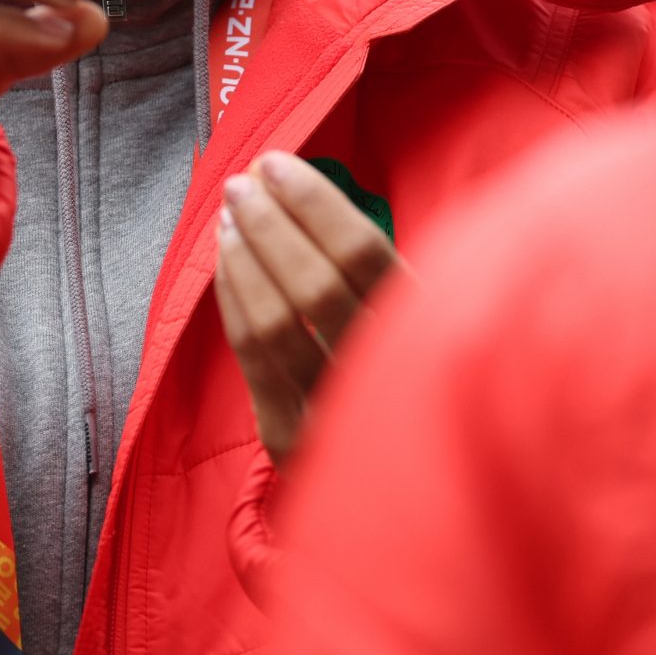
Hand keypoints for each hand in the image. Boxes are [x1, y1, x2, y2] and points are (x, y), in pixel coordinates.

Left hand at [213, 151, 404, 463]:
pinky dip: (232, 299)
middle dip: (269, 224)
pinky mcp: (290, 440)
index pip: (365, 255)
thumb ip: (380, 269)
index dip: (313, 202)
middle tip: (242, 184)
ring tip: (228, 216)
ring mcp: (335, 417)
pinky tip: (225, 262)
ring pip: (274, 322)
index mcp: (429, 333)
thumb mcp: (424, 319)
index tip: (277, 164)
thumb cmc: (412, 375)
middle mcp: (386, 378)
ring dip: (243, 257)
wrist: (406, 490)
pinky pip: (250, 357)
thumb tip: (303, 191)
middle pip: (315, 285)